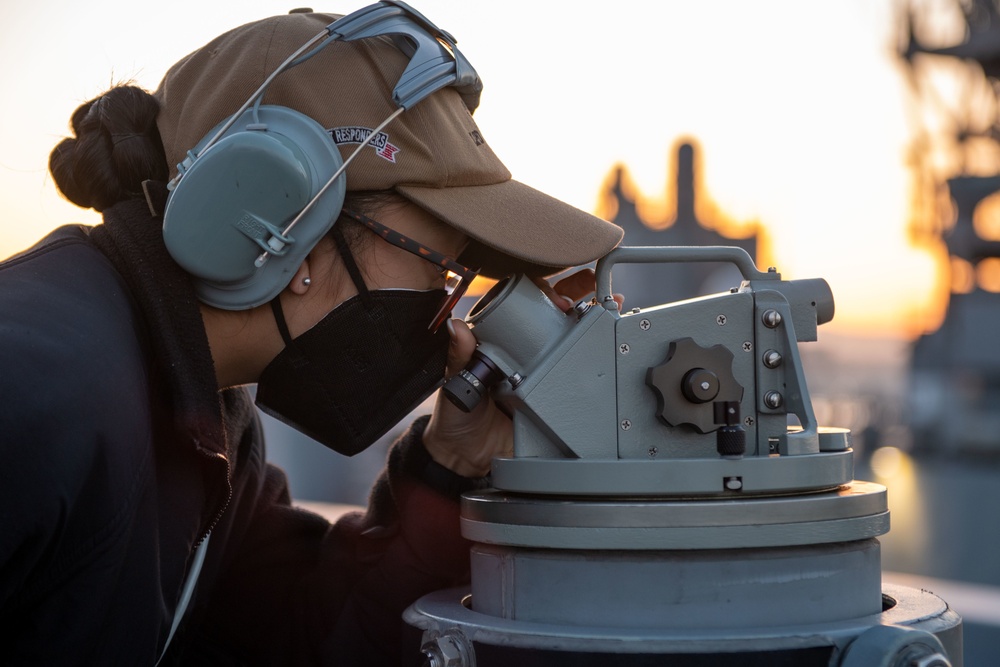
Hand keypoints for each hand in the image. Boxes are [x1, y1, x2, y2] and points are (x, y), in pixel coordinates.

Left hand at [422, 269, 619, 476]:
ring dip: (594, 318)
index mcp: (502, 343)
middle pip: (555, 315)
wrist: (468, 458)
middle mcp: (526, 352)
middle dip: (579, 293)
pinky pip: (577, 374)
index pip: (525, 306)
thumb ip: (458, 356)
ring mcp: (544, 372)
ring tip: (612, 305)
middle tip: (594, 284)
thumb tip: (457, 326)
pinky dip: (596, 356)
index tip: (556, 295)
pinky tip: (611, 341)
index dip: (543, 293)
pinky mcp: (557, 394)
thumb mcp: (456, 383)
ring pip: (572, 339)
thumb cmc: (457, 416)